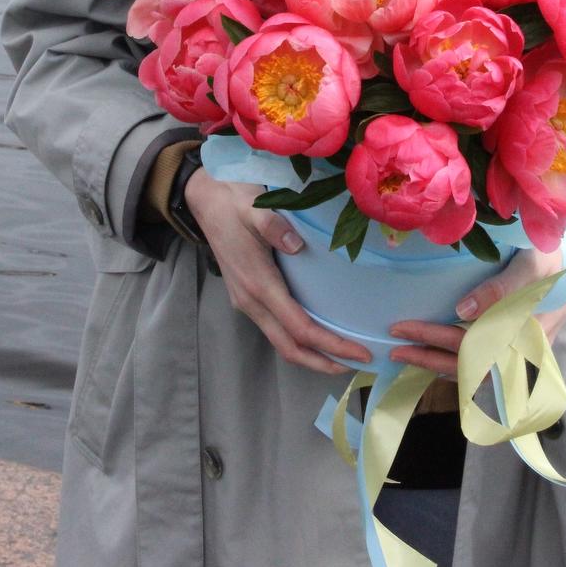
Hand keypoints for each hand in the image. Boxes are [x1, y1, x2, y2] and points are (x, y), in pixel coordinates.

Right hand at [185, 169, 370, 373]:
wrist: (206, 202)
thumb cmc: (234, 204)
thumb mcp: (254, 208)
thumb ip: (273, 226)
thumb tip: (296, 245)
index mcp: (258, 283)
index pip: (299, 327)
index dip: (331, 344)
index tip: (360, 352)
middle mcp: (251, 300)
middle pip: (289, 346)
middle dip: (324, 362)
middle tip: (360, 364)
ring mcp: (247, 301)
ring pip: (281, 341)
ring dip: (312, 355)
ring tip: (344, 356)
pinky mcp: (248, 296)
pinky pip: (276, 329)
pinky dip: (299, 340)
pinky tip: (318, 335)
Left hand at [388, 228, 565, 378]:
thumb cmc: (553, 259)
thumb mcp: (531, 265)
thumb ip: (501, 288)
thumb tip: (462, 310)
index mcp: (524, 336)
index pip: (470, 346)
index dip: (433, 340)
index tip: (403, 329)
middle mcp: (520, 354)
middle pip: (467, 366)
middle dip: (427, 358)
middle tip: (393, 349)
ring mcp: (518, 357)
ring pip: (472, 372)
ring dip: (437, 366)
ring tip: (405, 356)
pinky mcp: (515, 352)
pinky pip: (479, 368)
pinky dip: (454, 367)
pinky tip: (433, 360)